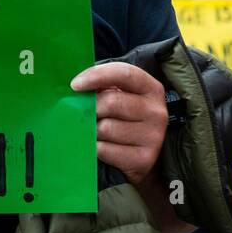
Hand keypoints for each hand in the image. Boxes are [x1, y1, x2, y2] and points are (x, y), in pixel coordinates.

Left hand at [72, 62, 167, 186]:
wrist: (139, 156)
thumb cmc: (123, 118)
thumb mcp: (119, 95)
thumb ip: (103, 86)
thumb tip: (77, 86)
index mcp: (151, 88)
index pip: (124, 73)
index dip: (97, 76)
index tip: (75, 85)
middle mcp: (157, 111)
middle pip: (111, 102)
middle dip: (91, 108)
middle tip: (87, 114)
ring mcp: (153, 136)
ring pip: (106, 128)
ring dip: (94, 130)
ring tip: (98, 131)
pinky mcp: (144, 159)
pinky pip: (105, 149)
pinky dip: (97, 148)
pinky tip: (103, 146)